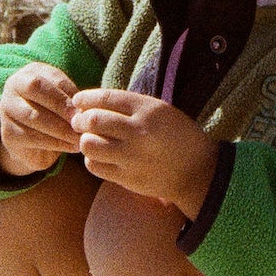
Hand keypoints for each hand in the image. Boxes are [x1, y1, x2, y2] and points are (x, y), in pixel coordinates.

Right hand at [0, 66, 80, 177]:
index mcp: (31, 72)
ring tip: (80, 137)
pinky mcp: (8, 134)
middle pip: (35, 88)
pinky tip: (71, 147)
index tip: (86, 109)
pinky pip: (31, 137)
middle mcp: (14, 86)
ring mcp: (7, 109)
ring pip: (33, 115)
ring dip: (61, 128)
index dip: (70, 92)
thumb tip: (84, 108)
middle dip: (61, 106)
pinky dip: (55, 143)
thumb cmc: (54, 114)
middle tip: (81, 122)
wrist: (33, 143)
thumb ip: (71, 100)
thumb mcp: (63, 101)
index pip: (52, 77)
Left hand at [70, 89, 217, 219]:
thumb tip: (91, 104)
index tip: (79, 101)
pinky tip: (100, 157)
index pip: (105, 98)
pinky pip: (95, 166)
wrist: (197, 172)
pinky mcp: (128, 178)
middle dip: (80, 119)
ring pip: (89, 145)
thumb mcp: (160, 111)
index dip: (86, 98)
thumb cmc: (176, 136)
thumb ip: (129, 106)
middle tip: (79, 122)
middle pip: (92, 120)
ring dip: (85, 140)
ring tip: (91, 140)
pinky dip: (92, 159)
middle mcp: (138, 132)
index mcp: (148, 110)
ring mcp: (132, 157)